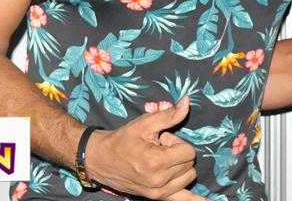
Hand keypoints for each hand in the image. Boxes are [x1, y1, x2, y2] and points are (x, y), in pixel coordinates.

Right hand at [86, 97, 203, 199]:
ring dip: (179, 167)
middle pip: (190, 163)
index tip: (161, 141)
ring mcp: (159, 193)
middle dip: (177, 153)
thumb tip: (187, 101)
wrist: (101, 160)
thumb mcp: (146, 124)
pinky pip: (184, 200)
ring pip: (189, 176)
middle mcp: (159, 181)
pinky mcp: (157, 198)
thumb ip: (170, 115)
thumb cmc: (123, 140)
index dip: (176, 142)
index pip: (188, 151)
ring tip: (158, 161)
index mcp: (157, 162)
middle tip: (158, 150)